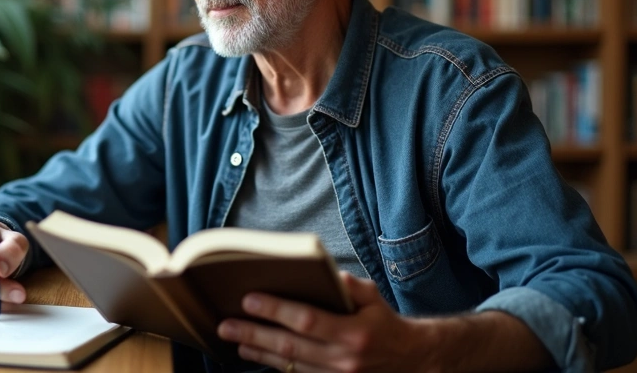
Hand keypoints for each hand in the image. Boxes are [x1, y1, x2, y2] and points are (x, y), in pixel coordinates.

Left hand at [217, 272, 434, 372]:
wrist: (410, 361)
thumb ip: (350, 286)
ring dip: (259, 351)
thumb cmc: (386, 323)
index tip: (249, 299)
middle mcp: (342, 359)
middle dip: (254, 334)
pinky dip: (276, 364)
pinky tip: (257, 353)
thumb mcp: (374, 297)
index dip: (275, 310)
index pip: (306, 320)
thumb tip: (325, 273)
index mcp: (353, 333)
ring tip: (234, 340)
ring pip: (289, 364)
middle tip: (226, 324)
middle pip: (289, 346)